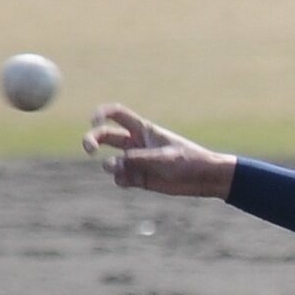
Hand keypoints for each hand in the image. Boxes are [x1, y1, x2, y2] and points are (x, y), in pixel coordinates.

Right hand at [82, 104, 236, 198]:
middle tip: (89, 151)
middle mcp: (136, 143)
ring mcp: (137, 161)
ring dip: (112, 167)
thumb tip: (110, 165)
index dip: (101, 113)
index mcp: (143, 129)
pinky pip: (121, 178)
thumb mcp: (164, 157)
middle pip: (104, 136)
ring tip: (126, 172)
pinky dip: (121, 180)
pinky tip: (133, 181)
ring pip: (111, 162)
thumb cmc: (190, 161)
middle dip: (91, 140)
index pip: (117, 114)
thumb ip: (138, 160)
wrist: (205, 179)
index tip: (93, 120)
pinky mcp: (140, 178)